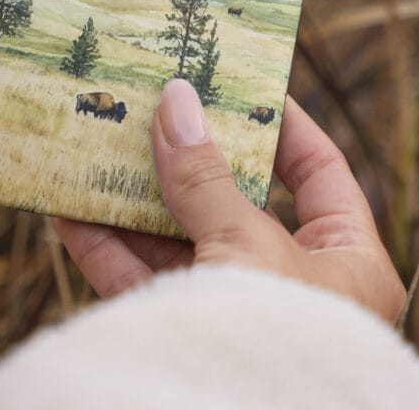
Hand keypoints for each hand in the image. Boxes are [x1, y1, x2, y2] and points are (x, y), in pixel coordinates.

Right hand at [56, 79, 405, 324]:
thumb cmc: (274, 335)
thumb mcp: (246, 245)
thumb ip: (206, 176)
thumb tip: (177, 99)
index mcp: (347, 266)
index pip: (319, 173)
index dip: (281, 122)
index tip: (238, 79)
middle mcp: (295, 289)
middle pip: (237, 202)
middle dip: (189, 156)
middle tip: (154, 105)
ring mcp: (236, 315)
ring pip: (181, 243)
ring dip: (136, 197)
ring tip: (99, 143)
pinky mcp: (184, 339)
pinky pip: (145, 287)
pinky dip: (108, 249)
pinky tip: (71, 210)